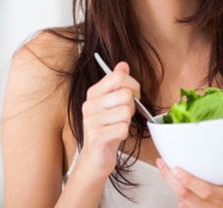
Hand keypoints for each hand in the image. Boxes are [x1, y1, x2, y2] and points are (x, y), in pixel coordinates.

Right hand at [77, 61, 139, 179]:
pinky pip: (122, 129)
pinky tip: (116, 136)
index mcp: (93, 93)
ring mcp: (90, 121)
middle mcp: (89, 105)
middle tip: (125, 115)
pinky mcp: (96, 137)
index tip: (133, 95)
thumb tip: (123, 64)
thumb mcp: (112, 103)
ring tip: (118, 126)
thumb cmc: (106, 129)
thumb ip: (117, 83)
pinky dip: (124, 133)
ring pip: (126, 112)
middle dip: (132, 106)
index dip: (133, 86)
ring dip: (127, 122)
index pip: (118, 77)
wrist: (95, 158)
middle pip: (125, 95)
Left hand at [156, 141, 222, 207]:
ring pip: (180, 200)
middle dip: (170, 179)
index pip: (204, 191)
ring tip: (163, 167)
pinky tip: (172, 181)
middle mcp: (210, 206)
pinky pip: (181, 206)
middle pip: (184, 195)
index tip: (177, 168)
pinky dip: (177, 196)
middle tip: (163, 163)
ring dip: (171, 185)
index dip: (189, 182)